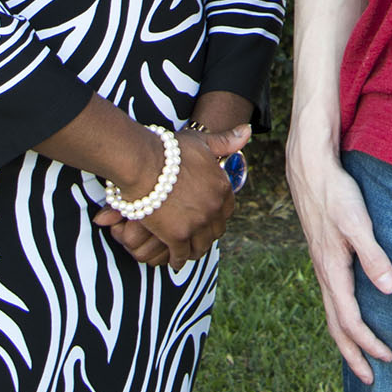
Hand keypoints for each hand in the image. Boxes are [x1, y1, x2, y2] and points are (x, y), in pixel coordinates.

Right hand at [92, 125, 247, 264]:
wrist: (143, 163)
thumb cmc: (169, 150)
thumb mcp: (202, 142)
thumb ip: (226, 141)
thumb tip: (248, 130)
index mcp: (222, 187)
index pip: (228, 209)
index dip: (218, 214)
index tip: (210, 216)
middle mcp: (214, 207)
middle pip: (216, 230)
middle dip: (208, 233)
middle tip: (198, 236)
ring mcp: (197, 224)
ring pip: (201, 245)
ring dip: (195, 249)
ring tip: (188, 251)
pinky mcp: (177, 237)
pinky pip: (181, 256)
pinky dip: (178, 260)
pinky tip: (175, 260)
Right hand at [286, 132, 391, 382]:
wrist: (310, 168)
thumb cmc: (336, 192)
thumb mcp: (358, 222)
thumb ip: (374, 255)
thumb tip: (390, 290)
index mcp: (332, 271)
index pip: (349, 320)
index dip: (368, 342)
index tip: (388, 357)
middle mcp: (324, 273)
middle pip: (335, 326)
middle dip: (352, 354)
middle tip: (370, 378)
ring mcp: (323, 266)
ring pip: (331, 312)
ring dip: (346, 338)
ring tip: (360, 356)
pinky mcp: (325, 255)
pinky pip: (331, 297)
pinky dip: (341, 317)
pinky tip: (352, 313)